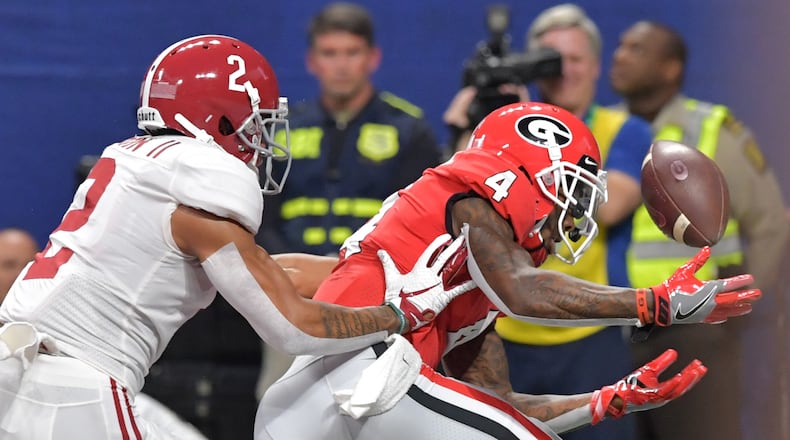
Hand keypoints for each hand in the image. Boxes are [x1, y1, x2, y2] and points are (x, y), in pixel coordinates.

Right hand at [379, 233, 475, 332]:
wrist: (400, 315)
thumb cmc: (395, 298)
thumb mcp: (391, 278)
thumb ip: (388, 263)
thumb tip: (380, 251)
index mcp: (419, 270)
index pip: (431, 252)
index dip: (439, 243)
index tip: (447, 237)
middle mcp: (430, 275)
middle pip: (445, 258)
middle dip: (455, 247)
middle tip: (464, 237)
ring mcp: (438, 286)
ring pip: (452, 269)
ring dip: (461, 259)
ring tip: (470, 250)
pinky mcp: (443, 297)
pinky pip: (458, 290)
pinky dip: (468, 285)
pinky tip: (477, 280)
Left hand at [590, 349, 706, 423]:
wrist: (617, 396)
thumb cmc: (632, 385)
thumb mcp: (649, 370)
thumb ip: (662, 362)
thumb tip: (674, 352)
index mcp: (664, 391)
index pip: (681, 382)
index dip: (691, 374)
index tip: (699, 365)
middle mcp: (663, 396)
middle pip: (681, 387)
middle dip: (692, 378)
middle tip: (702, 368)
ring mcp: (656, 398)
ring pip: (675, 390)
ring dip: (686, 381)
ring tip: (694, 371)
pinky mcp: (649, 398)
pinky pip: (663, 392)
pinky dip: (672, 386)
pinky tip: (678, 378)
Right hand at [650, 246, 760, 325]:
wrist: (661, 305)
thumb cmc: (672, 286)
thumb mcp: (684, 271)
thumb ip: (698, 261)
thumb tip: (707, 249)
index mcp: (708, 289)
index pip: (729, 284)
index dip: (740, 281)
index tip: (751, 278)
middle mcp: (711, 301)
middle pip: (733, 299)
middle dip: (747, 296)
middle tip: (758, 294)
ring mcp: (707, 311)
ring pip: (728, 311)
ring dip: (739, 308)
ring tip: (749, 307)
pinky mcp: (700, 318)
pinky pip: (716, 318)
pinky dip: (724, 316)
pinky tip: (728, 317)